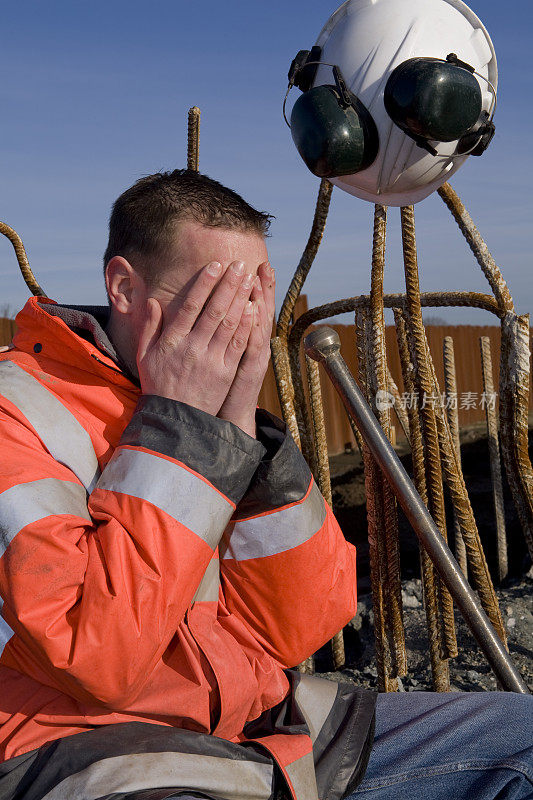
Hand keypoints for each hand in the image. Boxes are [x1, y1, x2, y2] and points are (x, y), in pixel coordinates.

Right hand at [136, 260, 256, 415]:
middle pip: (214, 310)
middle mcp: (192, 348)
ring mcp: (211, 361)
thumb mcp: (145, 356)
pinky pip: (237, 346)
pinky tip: (254, 310)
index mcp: (172, 341)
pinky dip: (246, 326)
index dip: (204, 284)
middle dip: (228, 285)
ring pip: (228, 325)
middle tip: (240, 266)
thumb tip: (153, 302)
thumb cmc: (158, 385)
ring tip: (250, 280)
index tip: (215, 266)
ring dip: (241, 300)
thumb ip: (150, 328)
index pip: (191, 306)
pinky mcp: (225, 373)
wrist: (174, 419)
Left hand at [218, 262, 274, 436]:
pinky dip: (252, 328)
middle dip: (263, 288)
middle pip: (261, 311)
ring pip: (258, 325)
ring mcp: (254, 358)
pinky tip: (253, 311)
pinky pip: (251, 346)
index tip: (259, 265)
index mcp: (245, 340)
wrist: (230, 417)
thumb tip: (217, 312)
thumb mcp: (222, 358)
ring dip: (259, 302)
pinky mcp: (248, 371)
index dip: (257, 288)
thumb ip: (219, 334)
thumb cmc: (221, 387)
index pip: (252, 308)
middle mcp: (254, 346)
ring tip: (258, 280)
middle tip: (264, 264)